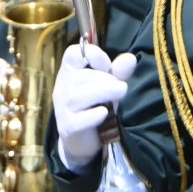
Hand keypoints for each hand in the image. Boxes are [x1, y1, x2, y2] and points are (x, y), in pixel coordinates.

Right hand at [52, 42, 133, 171]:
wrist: (84, 139)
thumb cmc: (96, 105)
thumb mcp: (109, 84)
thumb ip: (118, 71)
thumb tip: (130, 58)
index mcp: (69, 71)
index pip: (73, 53)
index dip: (94, 55)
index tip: (107, 67)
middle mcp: (61, 87)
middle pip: (81, 76)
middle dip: (106, 80)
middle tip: (118, 88)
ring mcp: (62, 108)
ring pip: (80, 95)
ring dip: (105, 93)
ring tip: (119, 96)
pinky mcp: (68, 127)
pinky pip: (80, 119)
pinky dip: (95, 115)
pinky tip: (104, 113)